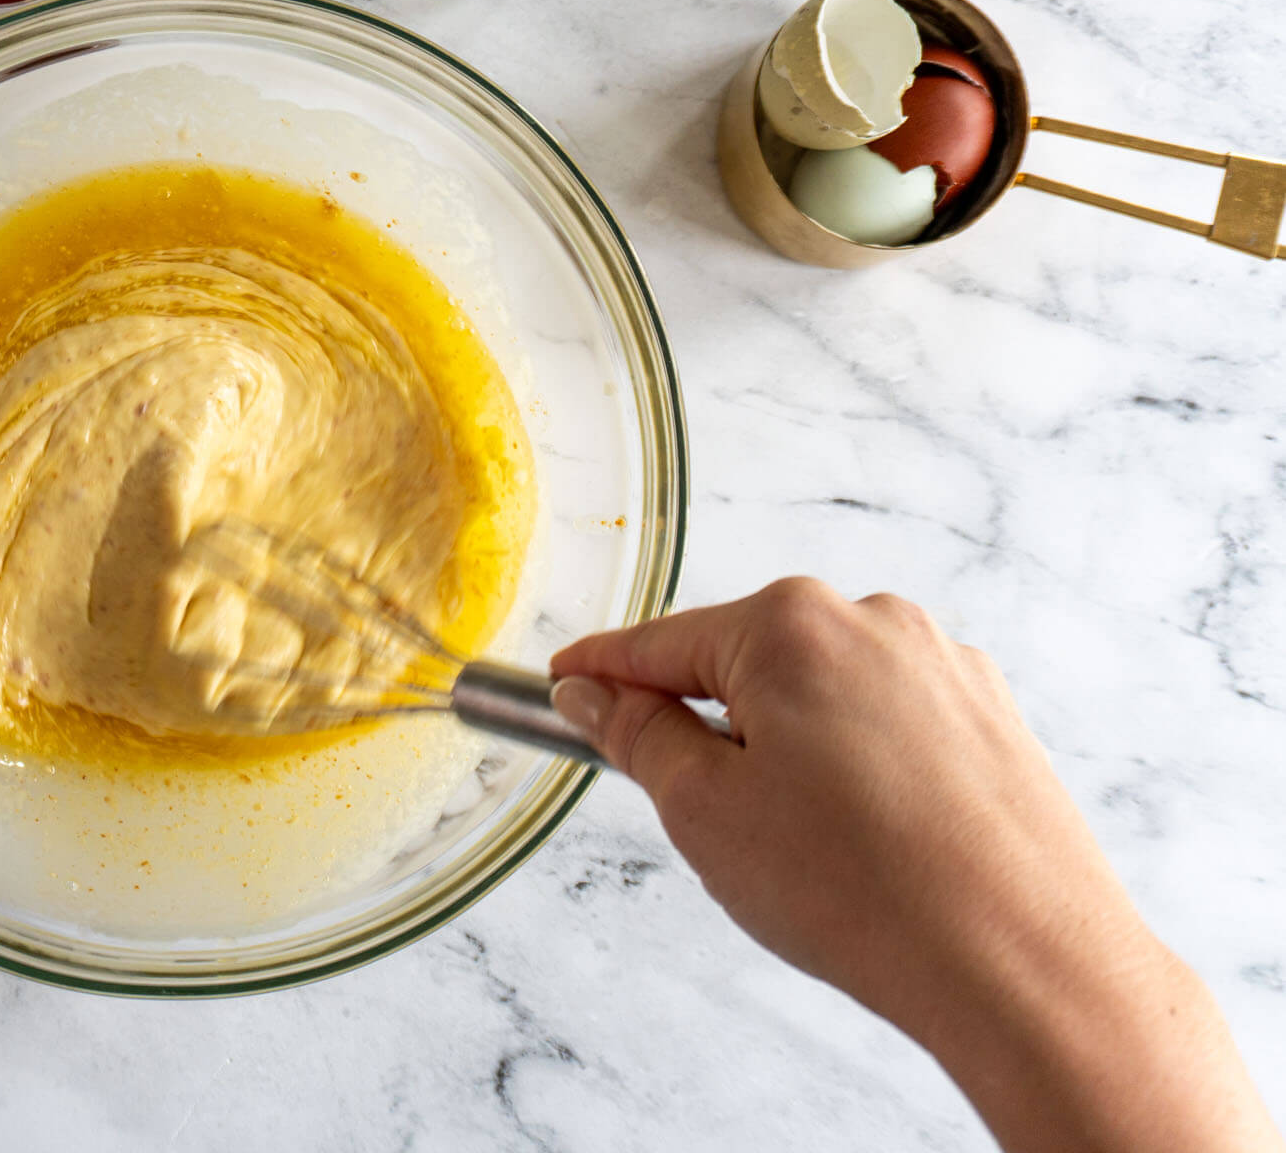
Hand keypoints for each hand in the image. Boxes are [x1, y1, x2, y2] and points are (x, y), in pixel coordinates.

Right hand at [549, 579, 1280, 1152]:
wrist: (1024, 964)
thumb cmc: (867, 891)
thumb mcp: (704, 812)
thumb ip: (638, 736)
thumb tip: (597, 694)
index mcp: (790, 626)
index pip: (661, 644)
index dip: (599, 673)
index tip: (561, 685)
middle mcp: (874, 622)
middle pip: (744, 665)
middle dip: (710, 729)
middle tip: (703, 820)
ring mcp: (943, 666)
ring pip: (819, 697)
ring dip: (788, 754)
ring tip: (804, 852)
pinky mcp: (990, 718)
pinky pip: (886, 726)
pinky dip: (855, 771)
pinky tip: (865, 846)